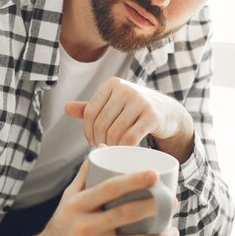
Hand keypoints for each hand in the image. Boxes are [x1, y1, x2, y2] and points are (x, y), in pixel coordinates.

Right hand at [17, 161, 179, 235]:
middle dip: (154, 206)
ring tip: (173, 231)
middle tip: (173, 201)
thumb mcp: (70, 195)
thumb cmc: (65, 219)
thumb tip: (105, 146)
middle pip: (125, 214)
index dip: (133, 180)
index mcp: (77, 205)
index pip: (109, 189)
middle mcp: (84, 227)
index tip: (155, 174)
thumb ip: (87, 173)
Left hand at [64, 77, 193, 150]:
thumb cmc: (134, 109)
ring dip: (112, 147)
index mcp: (112, 84)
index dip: (88, 131)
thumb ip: (90, 107)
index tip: (93, 142)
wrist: (168, 112)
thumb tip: (66, 107)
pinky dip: (125, 149)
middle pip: (101, 124)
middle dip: (100, 141)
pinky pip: (130, 138)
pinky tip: (126, 151)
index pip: (89, 112)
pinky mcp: (152, 115)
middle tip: (105, 149)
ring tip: (114, 151)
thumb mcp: (113, 104)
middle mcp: (125, 89)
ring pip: (115, 133)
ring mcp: (140, 101)